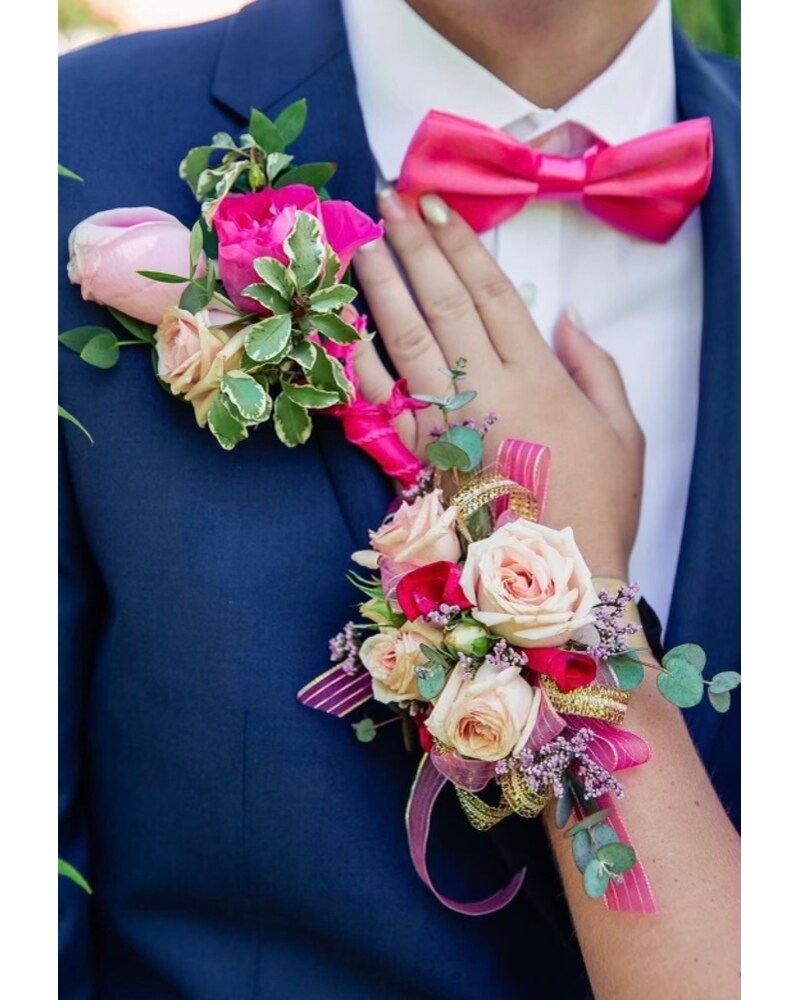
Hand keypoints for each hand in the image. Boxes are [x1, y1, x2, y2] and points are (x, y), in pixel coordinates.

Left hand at [352, 190, 643, 579]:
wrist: (557, 579)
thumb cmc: (599, 503)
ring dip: (381, 289)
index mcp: (540, 377)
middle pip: (444, 303)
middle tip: (387, 199)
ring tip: (361, 244)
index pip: (494, 293)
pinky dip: (362, 365)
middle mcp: (489, 390)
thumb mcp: (623, 429)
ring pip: (407, 342)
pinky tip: (346, 329)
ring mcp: (449, 423)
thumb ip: (596, 365)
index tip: (436, 204)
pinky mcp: (421, 457)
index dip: (462, 244)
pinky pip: (384, 403)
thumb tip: (569, 314)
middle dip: (413, 246)